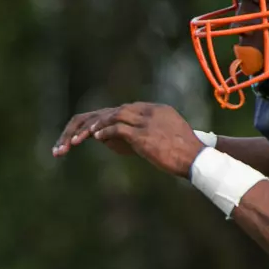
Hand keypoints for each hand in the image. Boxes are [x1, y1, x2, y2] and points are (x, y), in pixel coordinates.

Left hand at [53, 102, 204, 176]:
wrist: (197, 159)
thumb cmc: (178, 153)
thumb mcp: (155, 139)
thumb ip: (131, 135)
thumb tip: (106, 139)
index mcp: (154, 109)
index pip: (120, 110)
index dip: (100, 121)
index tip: (83, 134)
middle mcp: (150, 111)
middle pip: (112, 112)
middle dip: (89, 125)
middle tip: (71, 138)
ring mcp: (147, 120)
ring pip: (112, 117)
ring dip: (91, 129)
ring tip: (75, 141)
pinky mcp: (144, 133)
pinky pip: (118, 128)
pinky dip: (104, 132)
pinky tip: (93, 138)